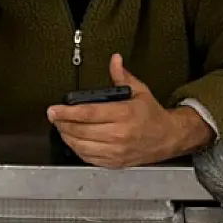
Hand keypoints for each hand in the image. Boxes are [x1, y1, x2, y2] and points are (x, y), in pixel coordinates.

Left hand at [47, 54, 214, 168]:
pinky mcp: (114, 162)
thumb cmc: (152, 115)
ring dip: (67, 137)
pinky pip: (88, 158)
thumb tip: (114, 59)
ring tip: (61, 127)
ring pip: (81, 146)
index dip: (67, 112)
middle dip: (62, 124)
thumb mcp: (140, 91)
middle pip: (80, 131)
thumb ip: (122, 77)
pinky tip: (73, 140)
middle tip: (54, 117)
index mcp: (123, 115)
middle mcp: (118, 135)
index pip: (88, 114)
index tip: (54, 109)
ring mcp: (115, 151)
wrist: (168, 138)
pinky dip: (77, 149)